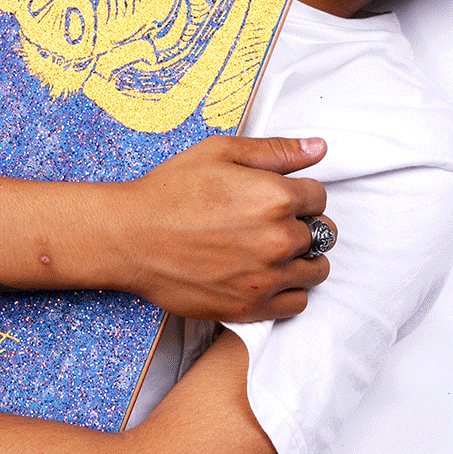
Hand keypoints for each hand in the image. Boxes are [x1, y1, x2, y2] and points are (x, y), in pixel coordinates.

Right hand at [116, 136, 334, 321]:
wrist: (131, 237)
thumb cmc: (169, 192)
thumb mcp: (221, 153)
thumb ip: (276, 151)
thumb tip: (318, 147)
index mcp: (277, 197)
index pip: (319, 197)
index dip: (300, 194)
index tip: (280, 198)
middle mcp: (279, 239)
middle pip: (322, 234)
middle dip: (304, 225)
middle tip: (272, 223)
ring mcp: (266, 277)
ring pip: (316, 270)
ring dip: (302, 259)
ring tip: (274, 251)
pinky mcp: (251, 306)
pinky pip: (297, 303)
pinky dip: (290, 290)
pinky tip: (268, 276)